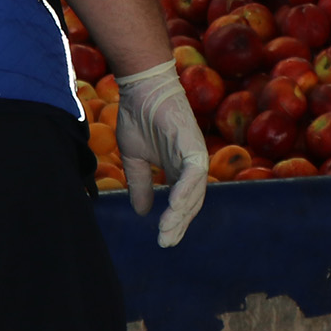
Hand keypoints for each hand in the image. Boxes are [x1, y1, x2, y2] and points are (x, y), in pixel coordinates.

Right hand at [113, 62, 207, 246]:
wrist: (140, 87)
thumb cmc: (139, 116)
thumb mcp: (135, 158)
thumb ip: (141, 184)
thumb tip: (142, 212)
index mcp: (177, 169)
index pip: (182, 203)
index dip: (174, 222)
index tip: (163, 241)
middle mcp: (190, 165)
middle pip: (191, 202)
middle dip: (179, 224)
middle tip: (166, 243)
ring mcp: (194, 153)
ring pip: (195, 191)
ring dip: (182, 212)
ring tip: (168, 230)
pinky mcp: (193, 142)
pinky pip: (195, 171)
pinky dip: (186, 189)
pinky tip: (175, 204)